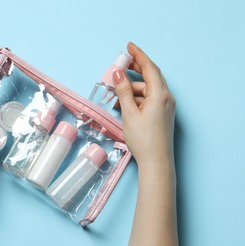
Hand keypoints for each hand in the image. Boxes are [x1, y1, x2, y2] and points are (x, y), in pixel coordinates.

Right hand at [113, 42, 175, 167]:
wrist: (156, 162)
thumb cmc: (143, 139)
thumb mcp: (130, 113)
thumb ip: (123, 91)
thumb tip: (117, 74)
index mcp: (160, 95)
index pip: (149, 68)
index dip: (139, 55)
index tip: (129, 46)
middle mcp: (166, 98)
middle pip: (151, 76)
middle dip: (136, 69)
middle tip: (122, 64)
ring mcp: (166, 107)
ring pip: (148, 89)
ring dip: (133, 88)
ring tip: (116, 93)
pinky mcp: (162, 114)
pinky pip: (150, 99)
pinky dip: (137, 98)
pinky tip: (124, 104)